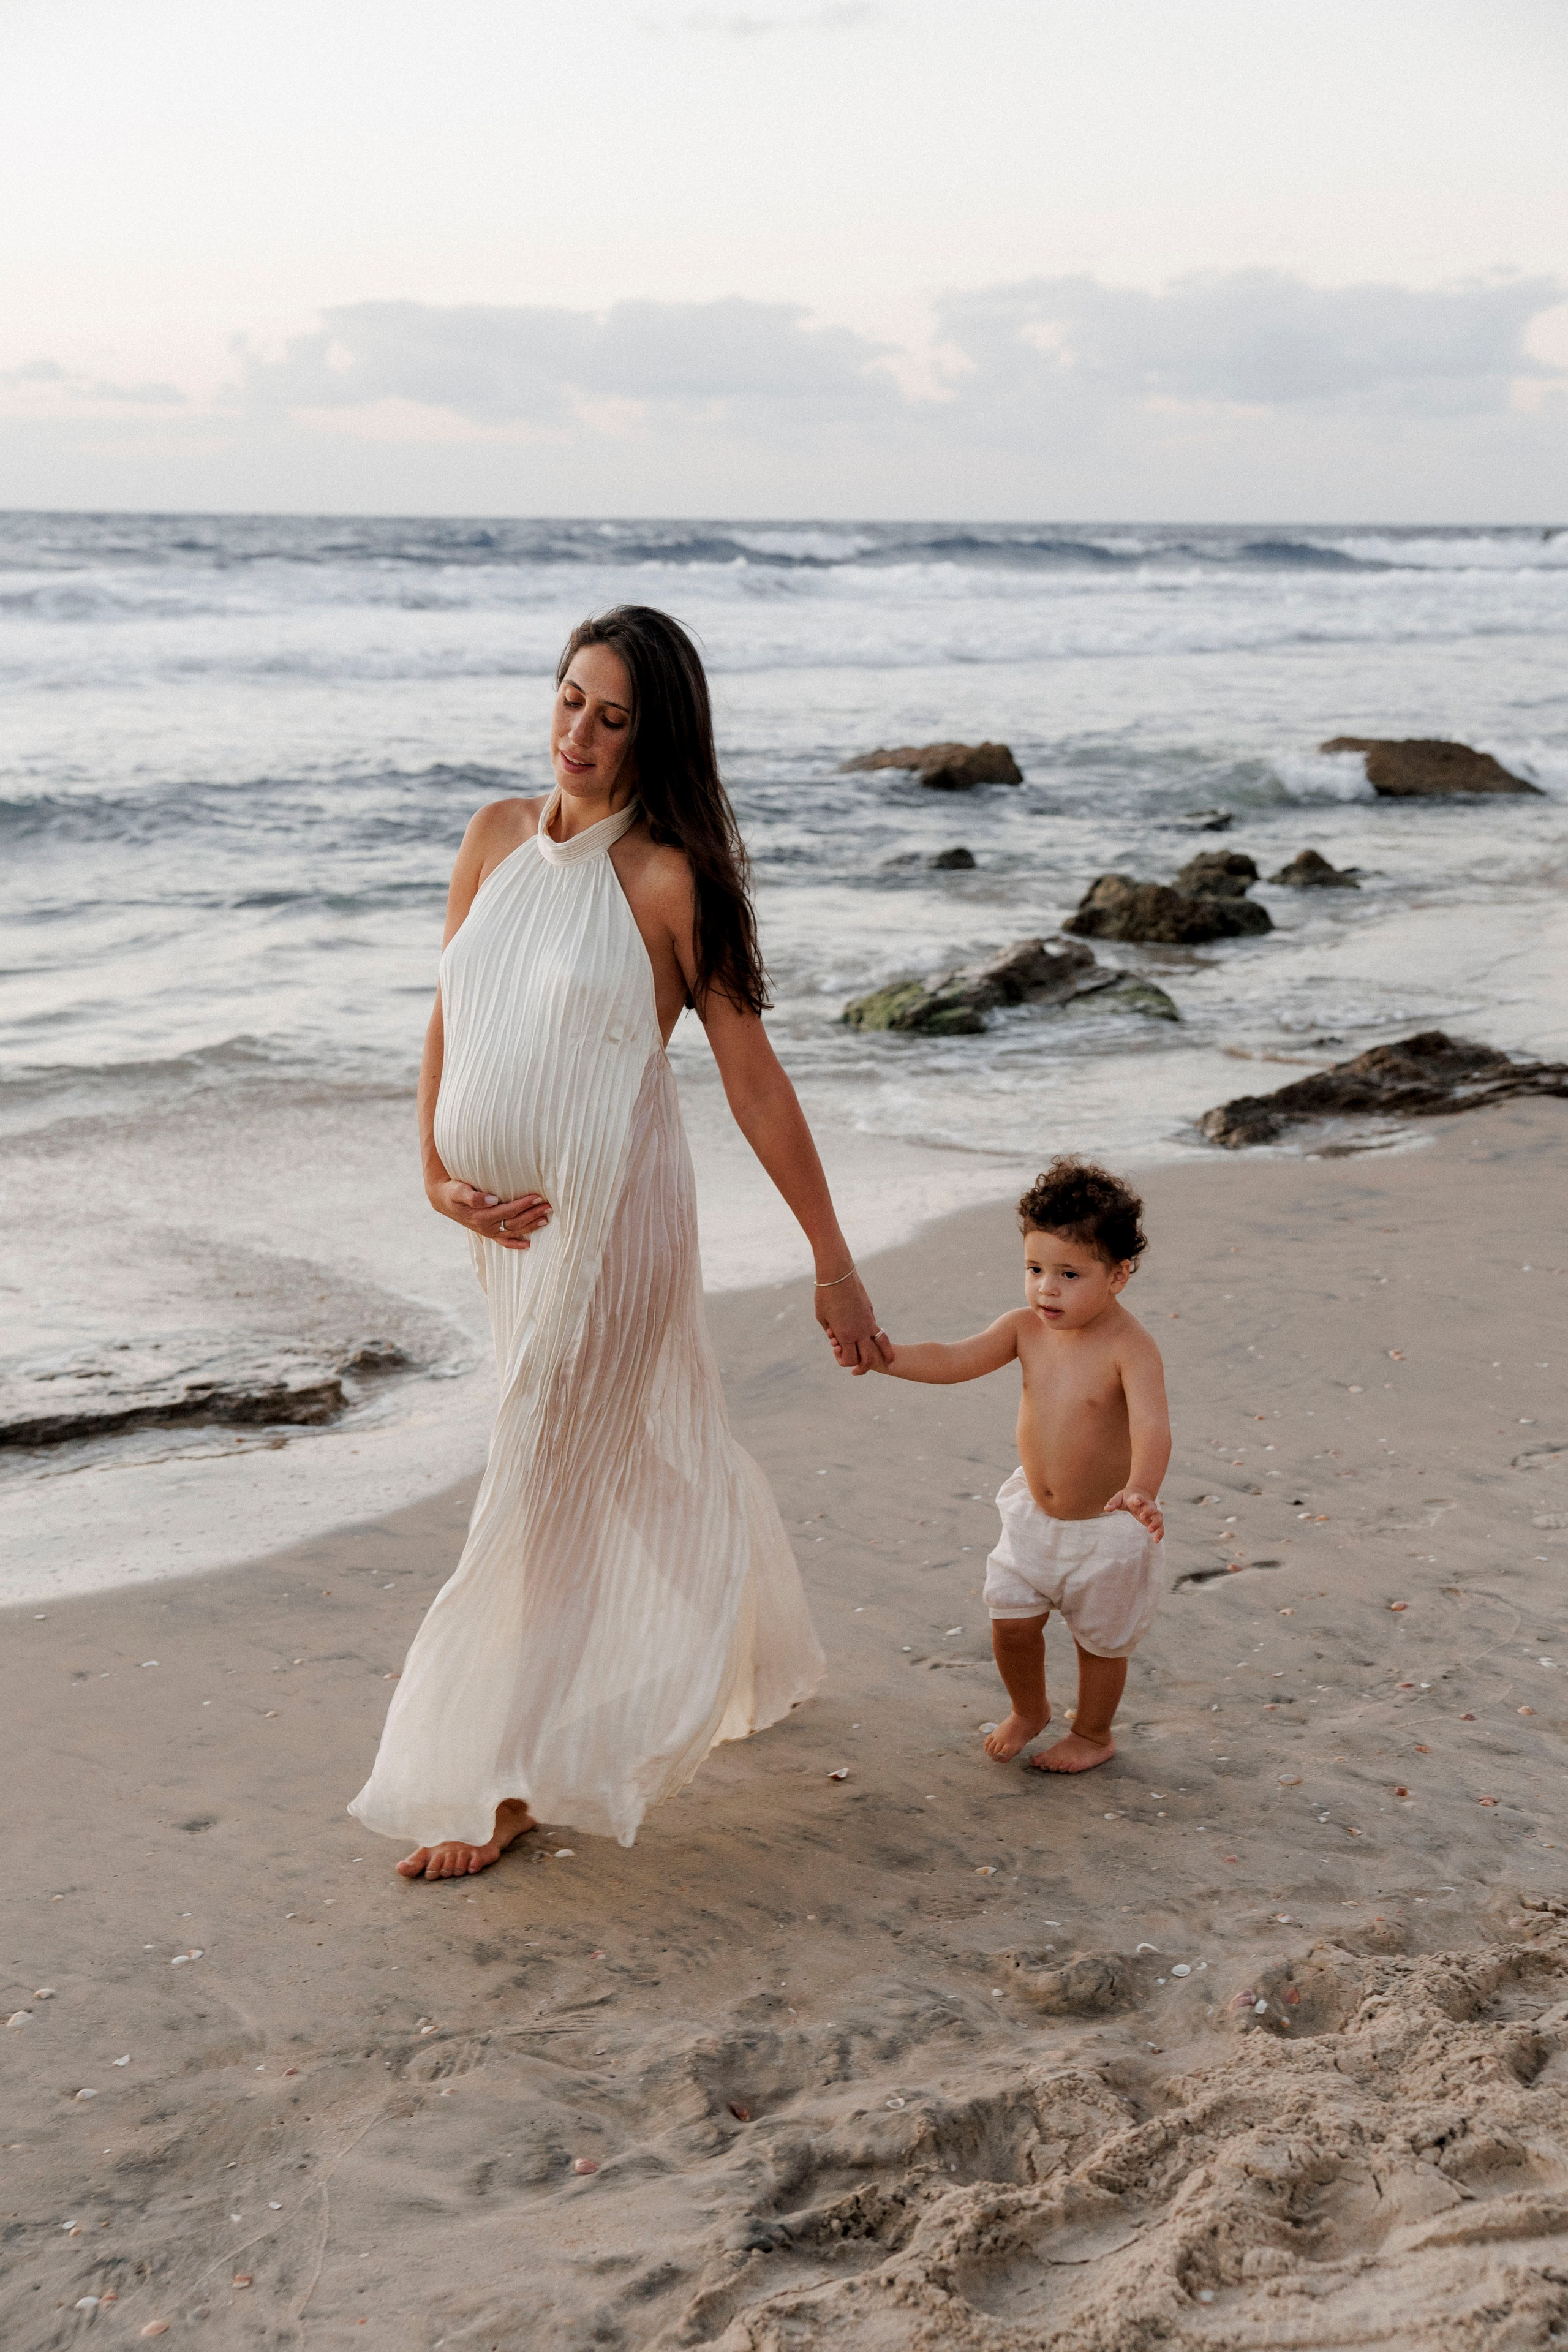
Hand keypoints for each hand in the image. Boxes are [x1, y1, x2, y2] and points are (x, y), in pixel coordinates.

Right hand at [428, 1177, 551, 1251]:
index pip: (508, 1211)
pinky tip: (528, 1245)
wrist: (443, 1199)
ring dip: (530, 1226)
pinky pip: (503, 1241)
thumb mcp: (458, 1191)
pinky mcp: (488, 1231)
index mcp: (481, 1217)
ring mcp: (488, 1231)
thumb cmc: (452, 1191)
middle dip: (532, 1214)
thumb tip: (492, 1200)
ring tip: (546, 1219)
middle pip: (515, 1222)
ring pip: (513, 1231)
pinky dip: (515, 1244)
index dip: (523, 1205)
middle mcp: (486, 1227)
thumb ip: (473, 1196)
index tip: (537, 1197)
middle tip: (549, 1206)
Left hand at [816, 1272, 892, 1374]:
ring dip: (886, 1355)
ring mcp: (868, 1321)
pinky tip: (870, 1336)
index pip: (850, 1359)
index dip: (843, 1361)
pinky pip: (876, 1329)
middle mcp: (860, 1331)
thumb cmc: (825, 1295)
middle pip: (870, 1358)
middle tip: (859, 1371)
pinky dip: (875, 1337)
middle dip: (864, 1368)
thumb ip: (832, 1332)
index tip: (836, 1350)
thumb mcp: (822, 1317)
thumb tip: (839, 1341)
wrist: (837, 1273)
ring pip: (882, 1344)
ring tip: (889, 1361)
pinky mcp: (871, 1312)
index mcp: (845, 1334)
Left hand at [1105, 1489, 1162, 1540]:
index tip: (1136, 1501)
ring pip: (1159, 1516)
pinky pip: (1160, 1526)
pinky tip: (1156, 1541)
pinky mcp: (1153, 1521)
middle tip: (1141, 1517)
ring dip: (1156, 1523)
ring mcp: (1151, 1513)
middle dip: (1148, 1511)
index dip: (1138, 1498)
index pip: (1138, 1497)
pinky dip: (1160, 1533)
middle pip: (1152, 1506)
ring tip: (1149, 1531)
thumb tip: (1106, 1509)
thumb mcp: (1118, 1498)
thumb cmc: (1126, 1498)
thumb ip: (1113, 1503)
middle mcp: (1146, 1505)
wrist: (1138, 1496)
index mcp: (1137, 1499)